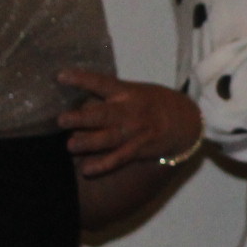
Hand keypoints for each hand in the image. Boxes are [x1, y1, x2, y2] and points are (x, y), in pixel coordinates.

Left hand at [56, 71, 200, 176]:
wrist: (186, 121)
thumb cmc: (152, 103)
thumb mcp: (135, 91)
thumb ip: (110, 96)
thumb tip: (78, 104)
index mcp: (126, 92)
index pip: (101, 82)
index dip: (81, 79)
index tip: (60, 76)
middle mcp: (129, 111)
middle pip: (103, 114)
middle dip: (82, 118)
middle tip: (62, 120)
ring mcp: (135, 131)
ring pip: (109, 138)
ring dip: (88, 142)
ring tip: (70, 145)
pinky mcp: (139, 149)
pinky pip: (119, 158)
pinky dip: (103, 165)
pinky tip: (86, 169)